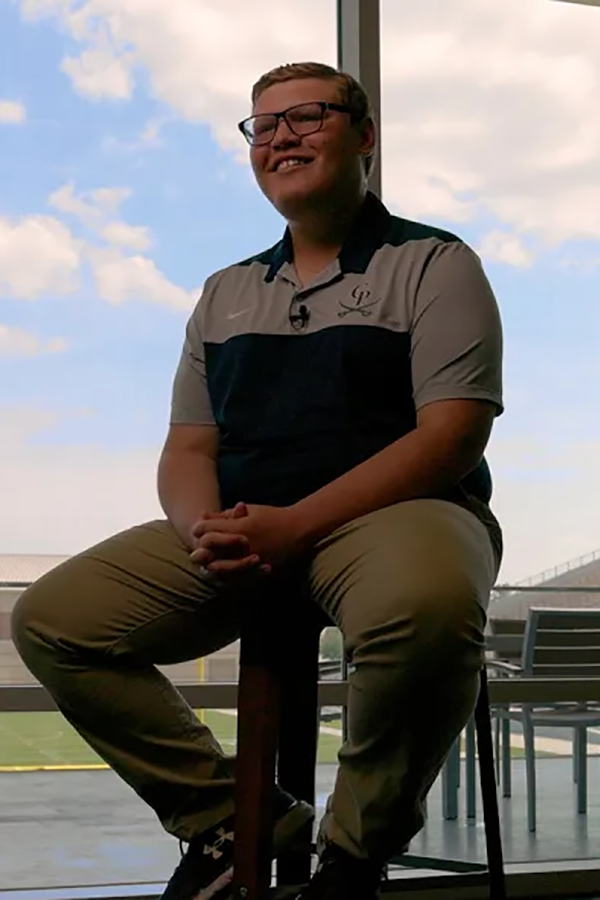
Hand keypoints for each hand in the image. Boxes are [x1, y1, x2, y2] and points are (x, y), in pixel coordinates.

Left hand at [191, 503, 308, 572]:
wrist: (298, 530)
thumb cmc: (272, 516)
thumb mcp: (249, 510)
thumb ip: (226, 514)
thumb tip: (203, 516)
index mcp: (240, 528)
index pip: (209, 530)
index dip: (199, 528)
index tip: (197, 528)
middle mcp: (244, 546)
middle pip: (211, 551)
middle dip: (201, 549)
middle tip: (196, 550)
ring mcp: (251, 560)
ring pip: (221, 568)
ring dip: (210, 565)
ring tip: (206, 563)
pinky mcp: (258, 571)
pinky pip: (236, 578)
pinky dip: (225, 576)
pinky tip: (221, 573)